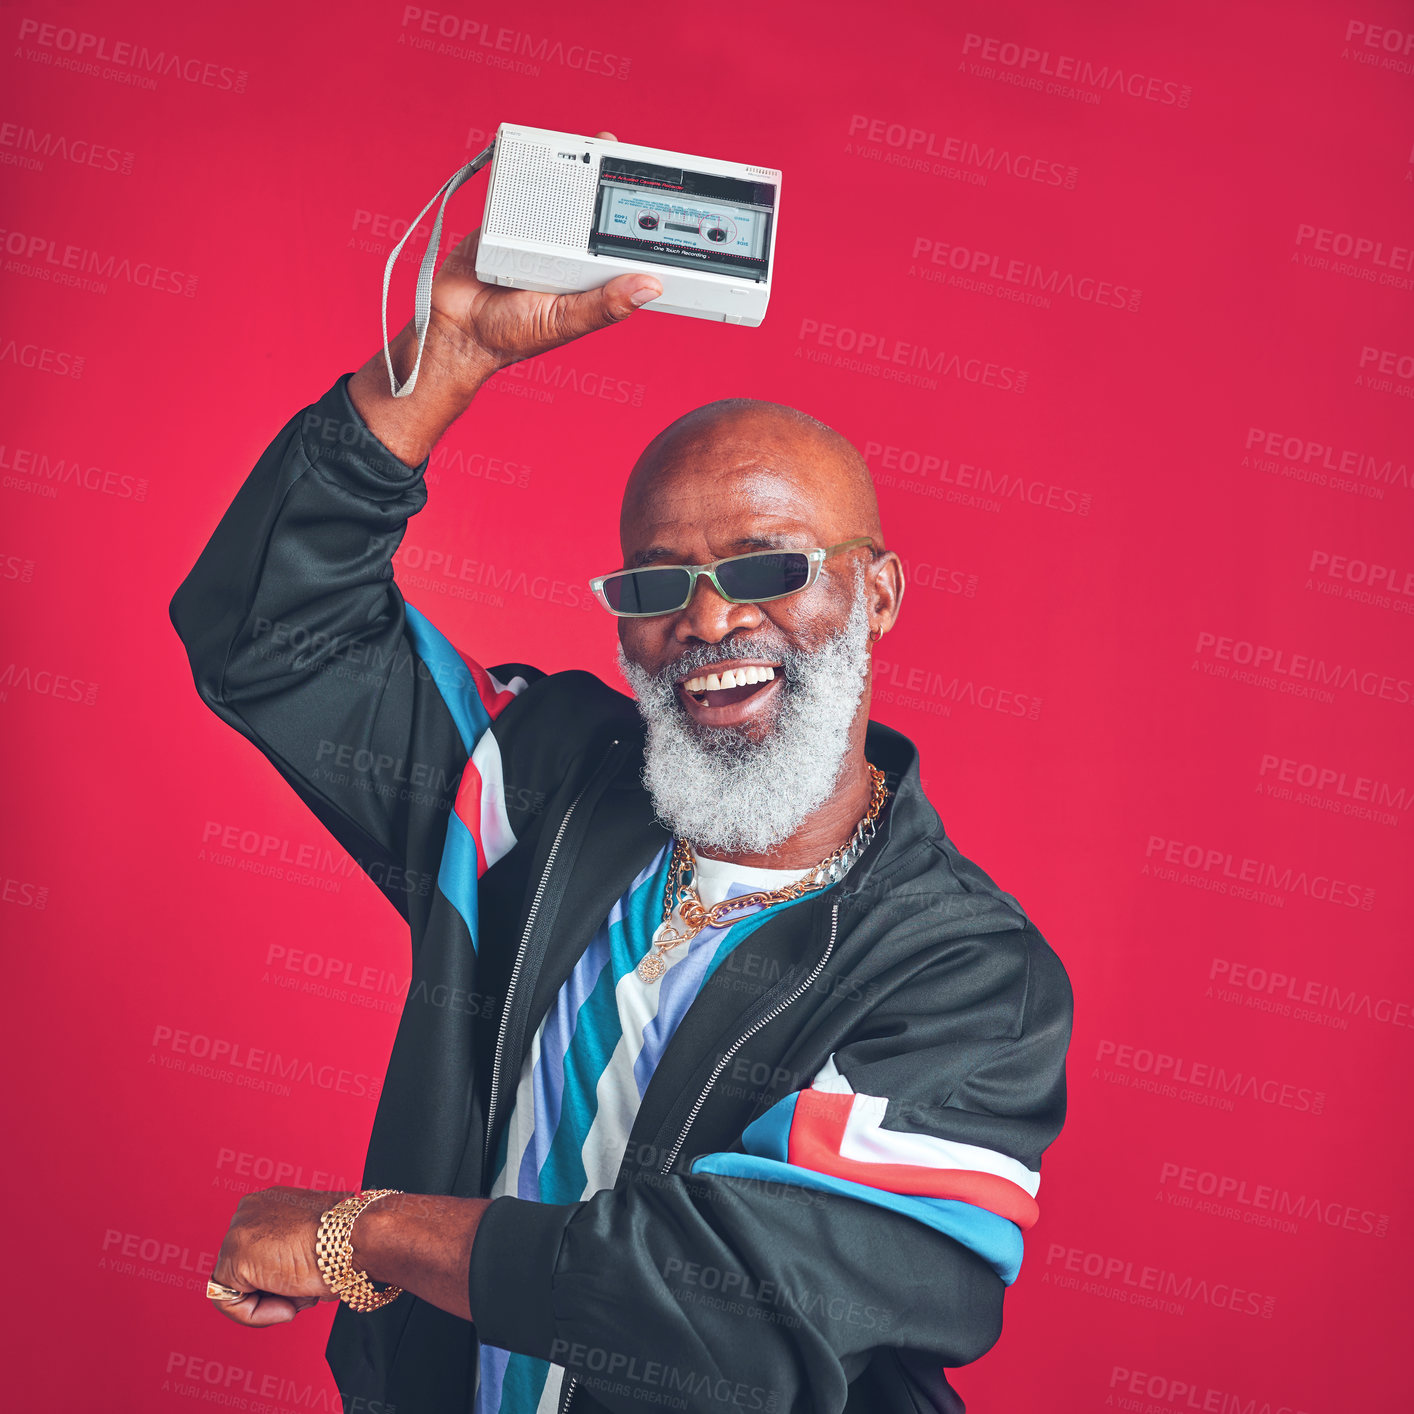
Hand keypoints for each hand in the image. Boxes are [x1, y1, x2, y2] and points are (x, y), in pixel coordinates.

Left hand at [208, 1186, 349, 1327]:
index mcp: (271, 1200)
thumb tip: (298, 1265)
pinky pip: (229, 1302)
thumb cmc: (348, 1238)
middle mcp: (249, 1210)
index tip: (307, 1282)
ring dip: (273, 1301)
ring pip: (240, 1285)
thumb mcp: (319, 1237)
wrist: (355, 1237)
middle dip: (277, 1288)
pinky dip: (256, 1315)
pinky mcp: (233, 1258)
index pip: (261, 1250)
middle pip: (250, 1267)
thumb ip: (299, 1244)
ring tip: (303, 1292)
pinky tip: (287, 1307)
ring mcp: (238, 1231)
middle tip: (306, 1289)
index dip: (283, 1275)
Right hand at [426, 131, 661, 377]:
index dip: (636, 220)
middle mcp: (567, 254)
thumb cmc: (511, 334)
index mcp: (588, 278)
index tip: (654, 192)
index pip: (620, 245)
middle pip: (592, 210)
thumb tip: (651, 287)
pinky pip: (521, 189)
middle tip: (617, 150)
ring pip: (560, 194)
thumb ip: (604, 305)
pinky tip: (539, 151)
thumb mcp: (564, 321)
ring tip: (591, 142)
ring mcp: (538, 234)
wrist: (455, 326)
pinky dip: (528, 170)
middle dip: (607, 180)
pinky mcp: (507, 220)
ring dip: (572, 168)